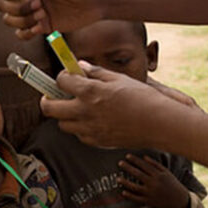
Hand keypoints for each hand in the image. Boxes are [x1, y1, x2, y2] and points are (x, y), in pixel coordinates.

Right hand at [0, 0, 103, 39]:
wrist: (96, 1)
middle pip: (1, 4)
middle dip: (17, 7)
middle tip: (39, 3)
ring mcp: (30, 12)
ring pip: (9, 20)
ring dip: (23, 20)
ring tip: (44, 14)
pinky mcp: (39, 26)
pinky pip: (21, 34)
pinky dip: (27, 33)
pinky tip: (41, 27)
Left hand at [42, 61, 193, 148]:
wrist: (159, 124)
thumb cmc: (142, 98)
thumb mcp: (118, 78)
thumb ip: (96, 72)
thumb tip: (81, 66)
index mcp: (90, 91)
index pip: (60, 81)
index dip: (61, 76)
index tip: (66, 75)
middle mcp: (85, 111)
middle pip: (49, 108)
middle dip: (48, 99)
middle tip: (53, 95)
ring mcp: (89, 129)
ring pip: (62, 124)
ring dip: (64, 115)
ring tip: (75, 107)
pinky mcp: (97, 142)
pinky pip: (78, 135)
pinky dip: (79, 127)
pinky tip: (91, 120)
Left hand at [118, 154, 191, 207]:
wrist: (178, 199)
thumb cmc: (172, 183)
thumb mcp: (166, 172)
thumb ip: (155, 164)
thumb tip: (144, 157)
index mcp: (158, 175)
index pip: (144, 165)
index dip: (135, 160)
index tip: (127, 156)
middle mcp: (153, 183)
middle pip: (138, 174)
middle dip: (128, 168)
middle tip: (120, 163)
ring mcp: (151, 193)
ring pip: (135, 187)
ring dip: (125, 182)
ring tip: (118, 178)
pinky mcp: (149, 201)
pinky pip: (137, 198)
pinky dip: (130, 195)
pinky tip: (123, 192)